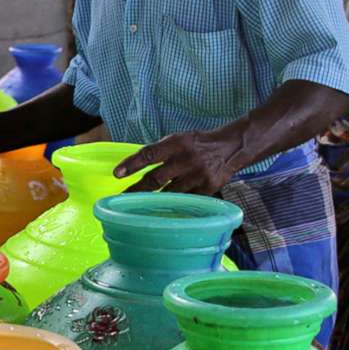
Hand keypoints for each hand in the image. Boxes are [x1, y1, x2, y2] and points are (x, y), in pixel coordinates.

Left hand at [125, 125, 246, 196]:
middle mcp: (186, 159)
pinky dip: (174, 204)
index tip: (117, 174)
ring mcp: (197, 175)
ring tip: (140, 206)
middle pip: (156, 178)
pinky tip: (165, 210)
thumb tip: (135, 164)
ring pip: (169, 193)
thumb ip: (160, 151)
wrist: (231, 148)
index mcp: (177, 143)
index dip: (132, 164)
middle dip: (137, 190)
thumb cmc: (198, 144)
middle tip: (123, 198)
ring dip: (154, 200)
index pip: (149, 154)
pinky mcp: (207, 188)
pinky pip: (185, 200)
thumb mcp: (179, 139)